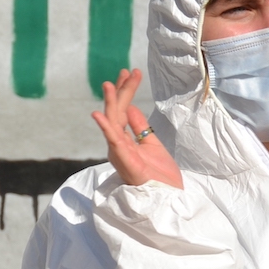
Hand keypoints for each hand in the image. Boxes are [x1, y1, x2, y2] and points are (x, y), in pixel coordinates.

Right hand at [92, 69, 182, 189]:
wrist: (169, 198)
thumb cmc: (161, 177)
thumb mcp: (152, 145)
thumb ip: (140, 127)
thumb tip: (131, 107)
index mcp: (125, 142)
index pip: (122, 112)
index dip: (125, 91)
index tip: (130, 73)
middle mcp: (119, 146)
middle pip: (117, 113)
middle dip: (121, 91)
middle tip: (127, 71)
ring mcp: (120, 153)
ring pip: (113, 123)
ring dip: (111, 103)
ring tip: (109, 85)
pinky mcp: (125, 161)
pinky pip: (113, 142)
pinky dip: (106, 127)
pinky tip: (98, 114)